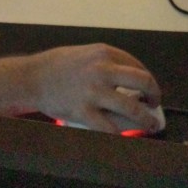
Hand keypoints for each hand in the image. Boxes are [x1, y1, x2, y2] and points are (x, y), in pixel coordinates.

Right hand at [28, 44, 163, 132]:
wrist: (33, 78)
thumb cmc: (58, 65)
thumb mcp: (86, 53)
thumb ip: (107, 63)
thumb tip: (130, 80)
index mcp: (104, 52)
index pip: (137, 66)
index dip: (147, 80)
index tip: (149, 90)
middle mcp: (103, 69)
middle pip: (143, 82)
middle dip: (154, 95)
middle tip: (155, 104)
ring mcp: (94, 92)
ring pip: (132, 108)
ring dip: (146, 119)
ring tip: (151, 124)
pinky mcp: (84, 112)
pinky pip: (110, 128)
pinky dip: (121, 134)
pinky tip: (124, 135)